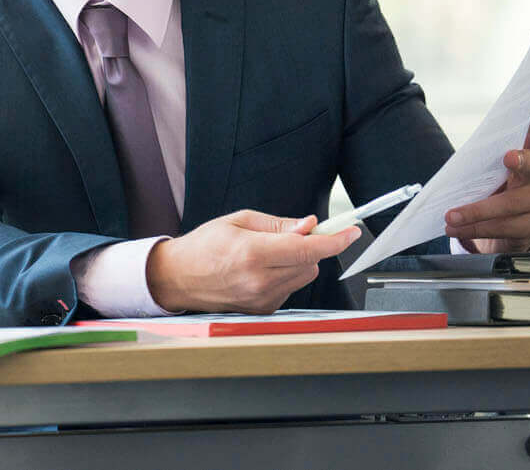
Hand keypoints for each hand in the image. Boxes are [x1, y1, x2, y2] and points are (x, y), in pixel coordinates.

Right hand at [146, 210, 360, 313]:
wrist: (178, 278)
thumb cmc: (203, 246)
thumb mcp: (238, 221)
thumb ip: (277, 224)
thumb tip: (308, 226)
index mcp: (252, 253)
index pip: (307, 249)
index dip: (335, 240)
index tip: (351, 231)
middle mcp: (260, 280)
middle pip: (311, 263)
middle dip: (309, 246)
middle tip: (292, 235)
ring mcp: (263, 299)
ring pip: (304, 277)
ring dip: (298, 262)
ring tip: (267, 254)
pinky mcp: (264, 309)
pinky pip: (291, 287)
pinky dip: (285, 275)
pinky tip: (260, 271)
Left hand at [446, 112, 529, 253]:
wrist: (511, 223)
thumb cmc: (496, 187)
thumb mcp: (490, 172)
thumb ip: (484, 163)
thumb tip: (457, 167)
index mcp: (529, 157)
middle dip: (519, 164)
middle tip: (508, 157)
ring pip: (510, 206)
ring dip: (476, 213)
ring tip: (450, 217)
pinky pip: (504, 229)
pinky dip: (477, 229)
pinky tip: (458, 230)